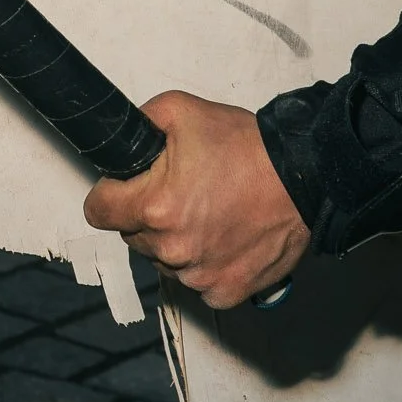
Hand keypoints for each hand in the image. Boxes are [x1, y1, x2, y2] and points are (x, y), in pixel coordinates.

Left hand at [81, 91, 309, 309]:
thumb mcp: (180, 111)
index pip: (98, 212)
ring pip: (164, 262)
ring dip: (176, 242)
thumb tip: (118, 140)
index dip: (110, 194)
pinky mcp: (226, 290)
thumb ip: (138, 124)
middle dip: (147, 215)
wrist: (303, 175)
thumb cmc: (247, 147)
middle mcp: (172, 248)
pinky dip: (206, 265)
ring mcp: (199, 275)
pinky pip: (198, 284)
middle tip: (182, 193)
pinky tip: (224, 238)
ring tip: (209, 213)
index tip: (126, 188)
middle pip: (132, 236)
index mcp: (155, 207)